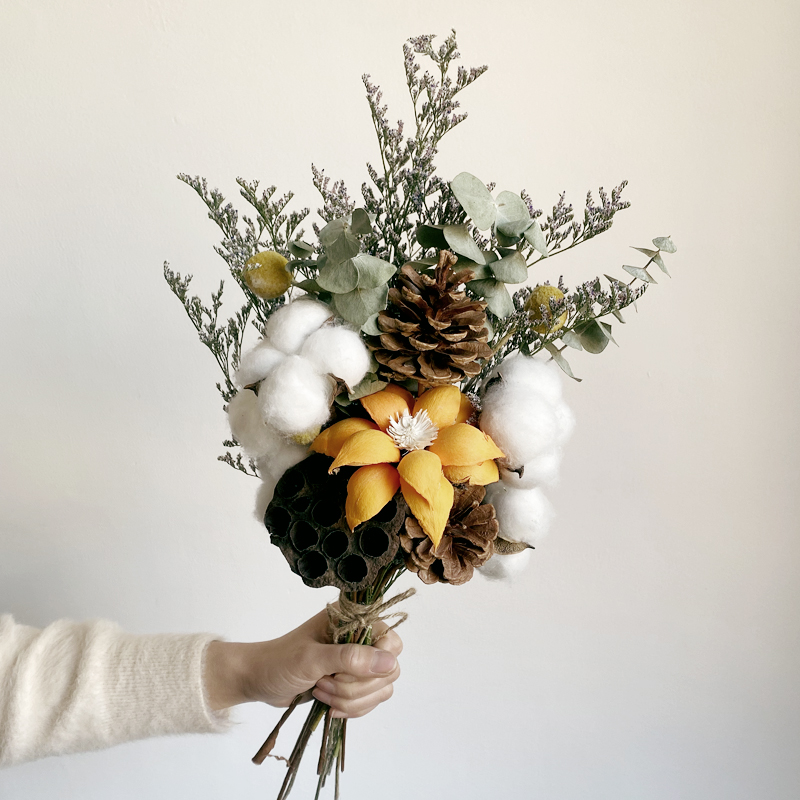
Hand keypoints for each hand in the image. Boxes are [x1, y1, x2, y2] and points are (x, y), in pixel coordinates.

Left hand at [204, 609, 401, 718]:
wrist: (259, 679)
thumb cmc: (279, 662)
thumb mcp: (312, 659)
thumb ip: (350, 658)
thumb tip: (389, 662)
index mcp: (352, 620)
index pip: (390, 641)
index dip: (377, 663)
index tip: (346, 674)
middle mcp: (360, 638)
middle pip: (388, 669)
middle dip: (357, 686)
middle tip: (327, 683)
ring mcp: (357, 662)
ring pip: (381, 689)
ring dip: (352, 699)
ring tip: (322, 692)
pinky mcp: (352, 683)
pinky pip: (370, 701)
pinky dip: (352, 708)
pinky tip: (328, 705)